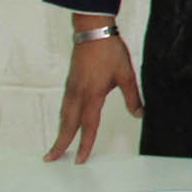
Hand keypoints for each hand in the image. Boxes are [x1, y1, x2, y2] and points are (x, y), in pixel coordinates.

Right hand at [45, 36, 142, 163]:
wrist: (93, 32)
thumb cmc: (110, 52)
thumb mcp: (127, 75)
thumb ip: (133, 97)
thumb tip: (139, 114)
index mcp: (92, 95)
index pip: (88, 126)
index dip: (84, 144)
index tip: (80, 159)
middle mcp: (78, 94)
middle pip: (68, 125)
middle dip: (60, 143)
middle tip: (52, 159)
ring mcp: (71, 88)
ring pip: (64, 116)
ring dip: (61, 132)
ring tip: (57, 146)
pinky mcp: (70, 83)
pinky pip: (65, 106)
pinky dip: (63, 119)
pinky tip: (66, 123)